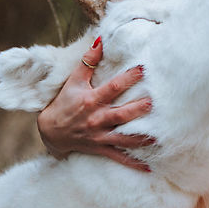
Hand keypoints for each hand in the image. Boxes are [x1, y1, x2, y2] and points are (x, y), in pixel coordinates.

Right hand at [36, 39, 154, 170]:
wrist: (50, 132)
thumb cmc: (64, 102)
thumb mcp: (73, 81)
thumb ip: (88, 61)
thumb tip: (100, 40)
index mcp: (91, 100)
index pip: (112, 88)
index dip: (127, 78)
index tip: (143, 69)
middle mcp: (96, 119)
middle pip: (120, 115)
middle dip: (137, 110)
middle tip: (153, 103)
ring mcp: (99, 136)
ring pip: (123, 138)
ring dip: (140, 138)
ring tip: (158, 137)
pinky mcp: (101, 149)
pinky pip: (119, 157)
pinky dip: (133, 164)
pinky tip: (150, 168)